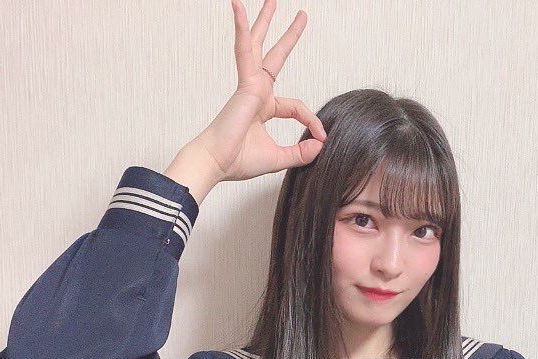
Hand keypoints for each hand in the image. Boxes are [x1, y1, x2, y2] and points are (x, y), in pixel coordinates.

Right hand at [185, 0, 326, 183]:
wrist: (216, 163)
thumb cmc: (238, 161)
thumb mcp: (280, 158)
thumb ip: (301, 152)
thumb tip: (320, 144)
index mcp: (263, 107)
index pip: (295, 106)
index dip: (311, 120)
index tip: (321, 136)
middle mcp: (256, 92)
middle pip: (273, 57)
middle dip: (287, 36)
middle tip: (300, 15)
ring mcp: (249, 85)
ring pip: (258, 45)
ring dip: (265, 21)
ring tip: (272, 1)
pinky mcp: (245, 84)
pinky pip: (244, 50)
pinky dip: (242, 29)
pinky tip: (239, 7)